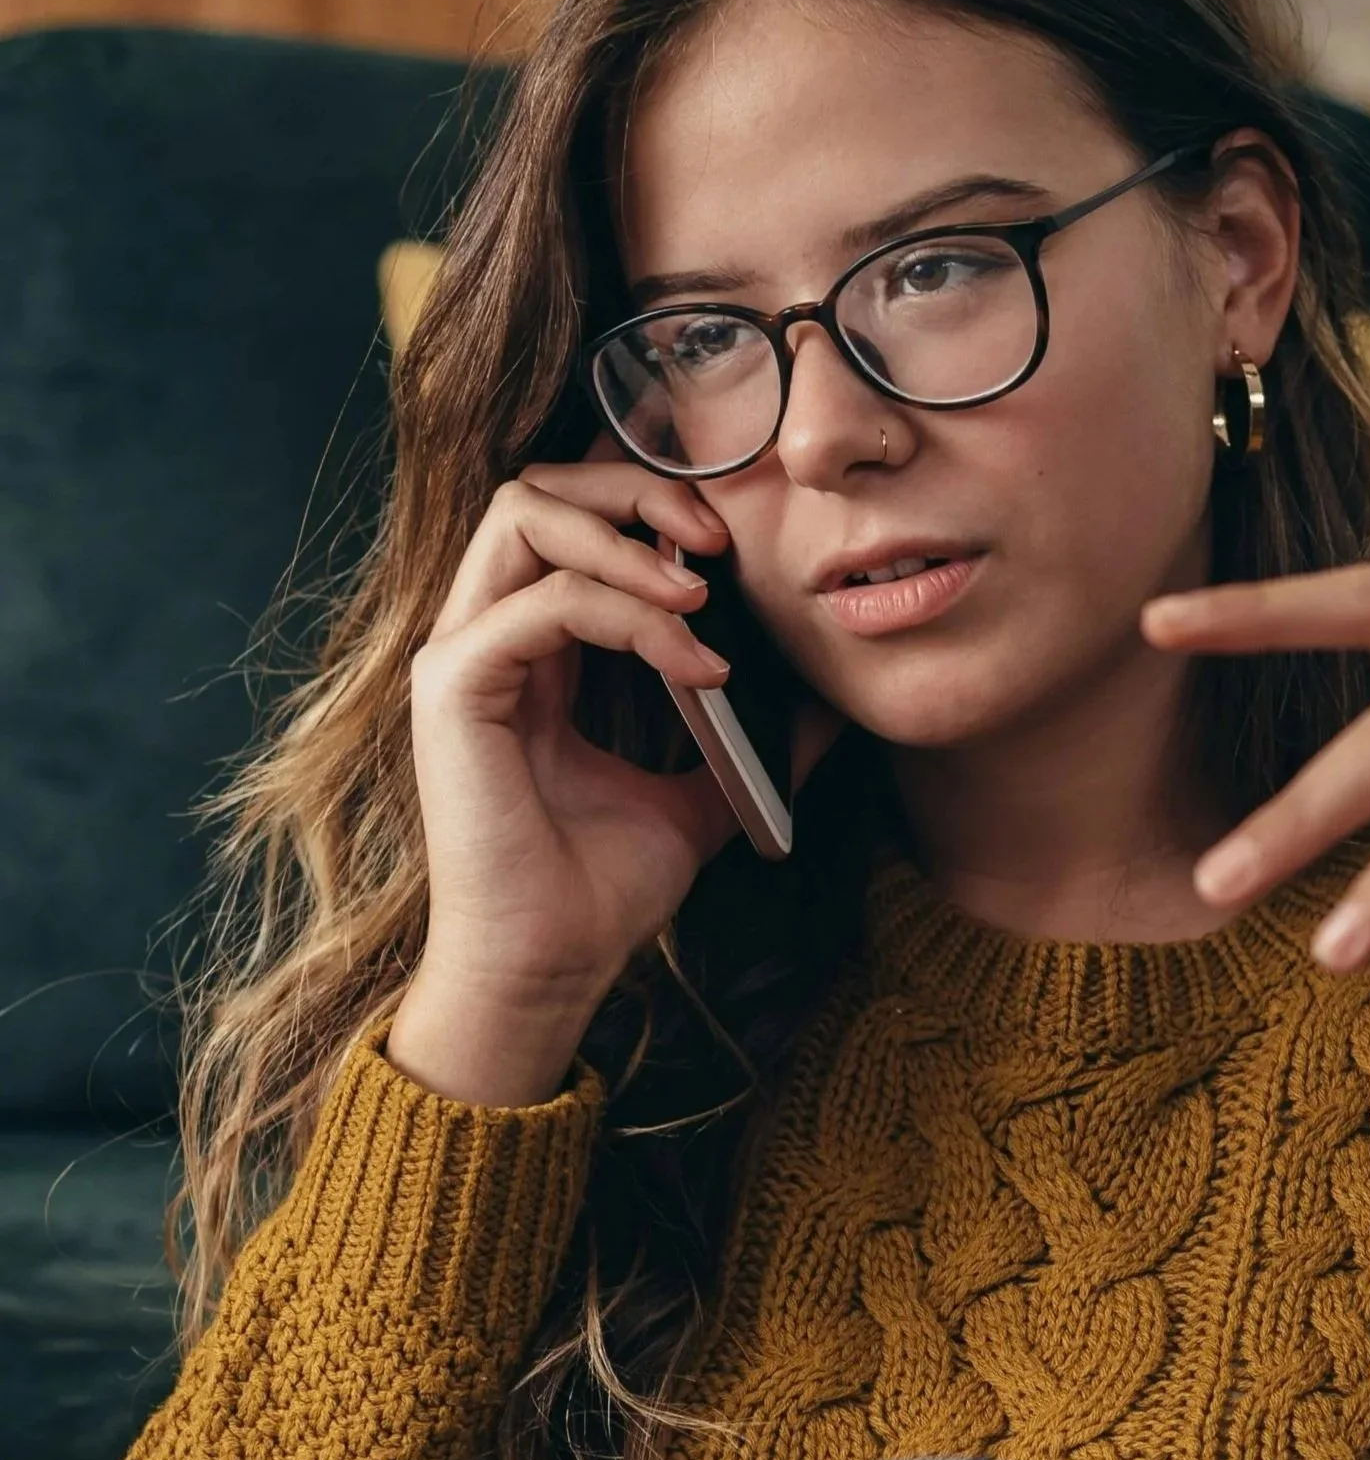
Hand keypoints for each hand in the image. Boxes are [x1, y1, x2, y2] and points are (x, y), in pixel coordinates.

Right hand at [388, 451, 833, 1103]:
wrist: (551, 970)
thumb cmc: (602, 891)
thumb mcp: (702, 795)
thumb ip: (748, 738)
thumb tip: (825, 702)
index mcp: (530, 649)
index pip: (568, 518)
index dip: (646, 505)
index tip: (730, 545)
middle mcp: (484, 636)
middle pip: (538, 488)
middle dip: (634, 490)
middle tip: (717, 540)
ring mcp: (460, 656)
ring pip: (526, 516)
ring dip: (628, 537)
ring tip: (704, 591)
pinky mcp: (454, 689)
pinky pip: (547, 604)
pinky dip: (631, 616)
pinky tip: (696, 661)